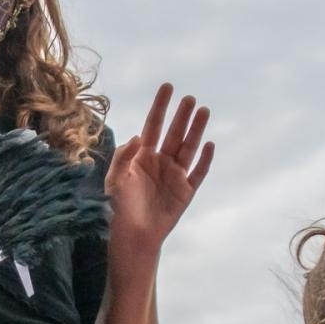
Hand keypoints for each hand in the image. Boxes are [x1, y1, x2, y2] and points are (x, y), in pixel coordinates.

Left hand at [106, 83, 214, 255]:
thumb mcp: (114, 179)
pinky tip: (210, 145)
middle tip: (190, 99)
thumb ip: (124, 156)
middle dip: (182, 116)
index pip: (153, 125)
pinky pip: (198, 172)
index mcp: (142, 156)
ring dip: (196, 130)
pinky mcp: (185, 192)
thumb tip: (139, 136)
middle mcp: (160, 162)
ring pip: (188, 148)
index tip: (168, 87)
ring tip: (204, 111)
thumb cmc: (118, 208)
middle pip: (174, 133)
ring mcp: (174, 176)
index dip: (160, 107)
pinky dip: (205, 159)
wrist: (131, 236)